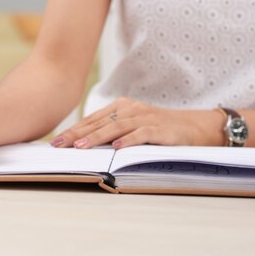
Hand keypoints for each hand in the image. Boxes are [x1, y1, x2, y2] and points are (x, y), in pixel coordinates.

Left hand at [50, 97, 224, 148]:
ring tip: (80, 147)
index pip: (92, 120)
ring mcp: (146, 118)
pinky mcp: (161, 129)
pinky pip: (142, 134)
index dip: (73, 130)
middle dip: (76, 134)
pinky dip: (128, 141)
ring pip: (116, 127)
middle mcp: (131, 109)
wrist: (198, 127)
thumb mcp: (133, 126)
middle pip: (99, 123)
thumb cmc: (160, 129)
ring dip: (96, 137)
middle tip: (59, 144)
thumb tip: (82, 143)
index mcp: (121, 107)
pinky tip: (116, 148)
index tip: (56, 141)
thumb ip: (112, 131)